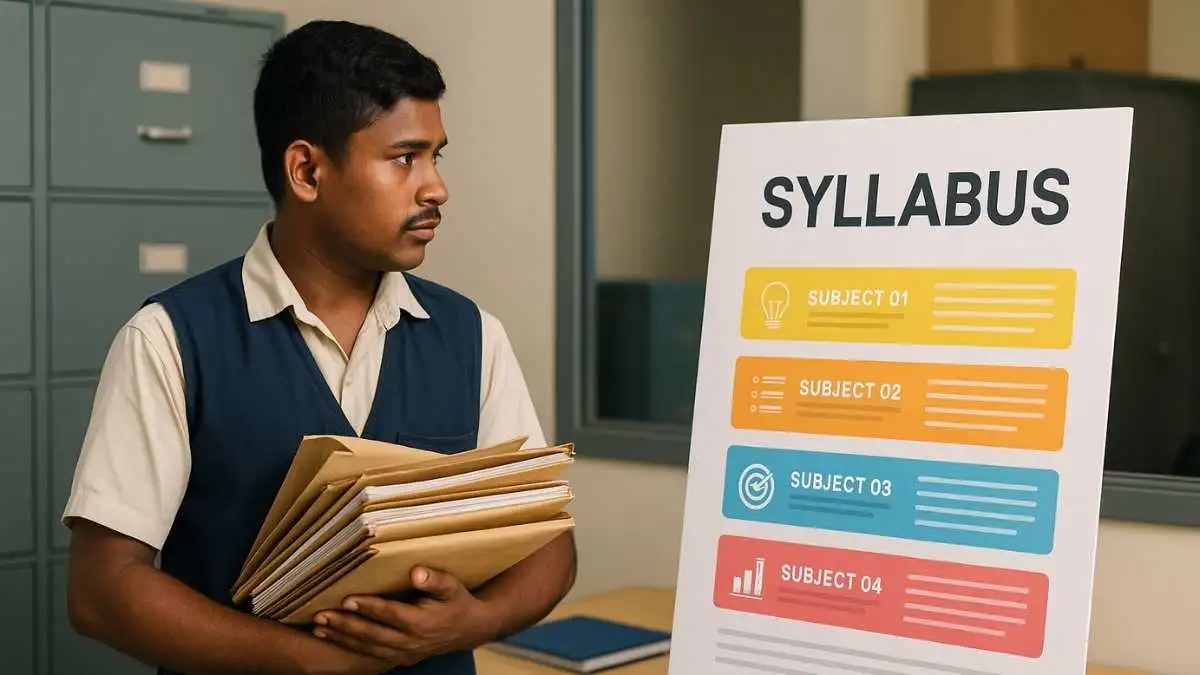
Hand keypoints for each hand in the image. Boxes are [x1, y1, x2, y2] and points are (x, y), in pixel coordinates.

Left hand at [311, 566, 496, 667]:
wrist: (469, 630)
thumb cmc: (457, 602)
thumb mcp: (452, 587)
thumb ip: (435, 580)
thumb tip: (416, 572)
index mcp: (421, 622)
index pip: (390, 614)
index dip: (369, 607)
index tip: (347, 599)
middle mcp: (409, 641)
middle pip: (372, 634)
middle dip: (345, 625)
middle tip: (321, 616)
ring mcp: (403, 653)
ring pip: (367, 647)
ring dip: (341, 638)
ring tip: (318, 628)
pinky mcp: (398, 658)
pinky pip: (370, 654)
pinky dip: (349, 647)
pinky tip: (332, 638)